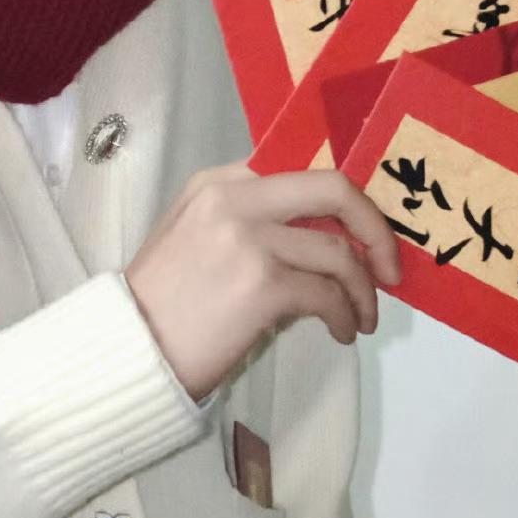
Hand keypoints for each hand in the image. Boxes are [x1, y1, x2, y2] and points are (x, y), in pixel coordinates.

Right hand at [124, 165, 403, 402]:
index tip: (363, 230)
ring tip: (360, 318)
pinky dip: (344, 316)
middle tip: (389, 267)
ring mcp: (248, 239)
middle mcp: (234, 198)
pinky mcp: (262, 284)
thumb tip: (322, 235)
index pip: (301, 168)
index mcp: (218, 181)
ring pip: (339, 252)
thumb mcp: (194, 237)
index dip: (345, 200)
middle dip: (375, 228)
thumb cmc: (162, 302)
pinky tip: (339, 331)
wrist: (129, 350)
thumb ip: (248, 221)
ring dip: (363, 291)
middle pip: (334, 188)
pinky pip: (328, 294)